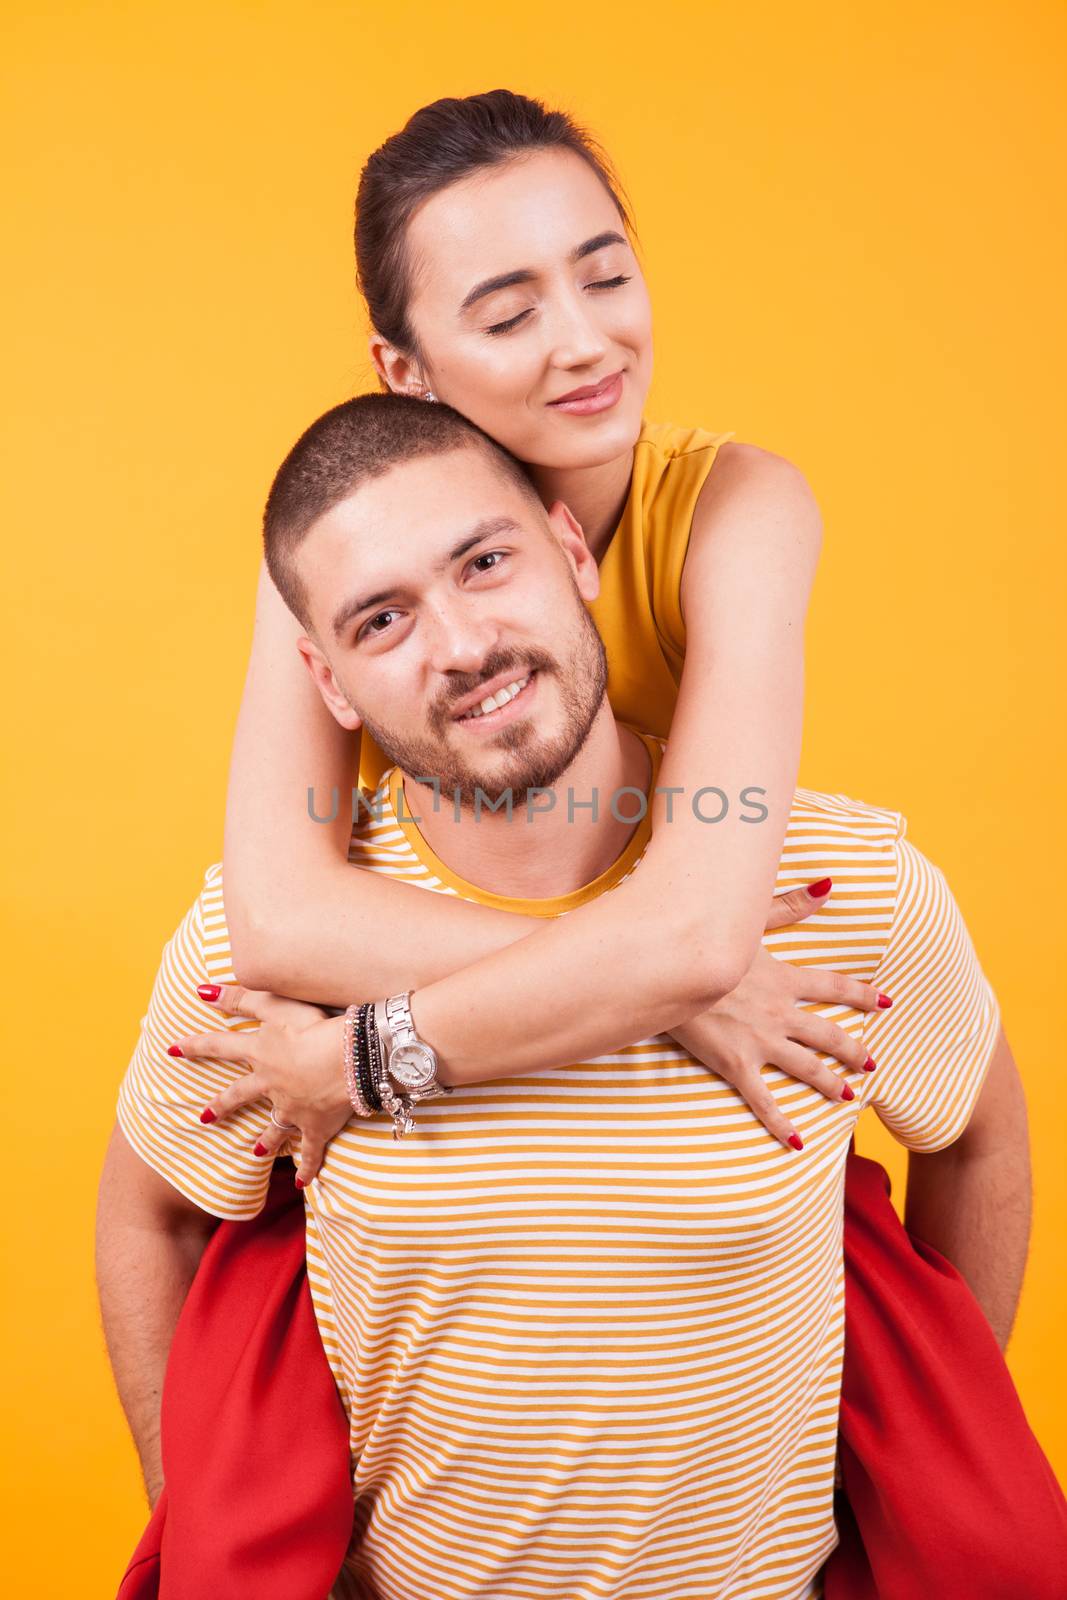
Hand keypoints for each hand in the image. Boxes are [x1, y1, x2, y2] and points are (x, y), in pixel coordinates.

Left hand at [170, 985, 350, 1186]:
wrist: (350, 1060)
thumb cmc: (315, 1026)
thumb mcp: (277, 1004)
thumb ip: (241, 997)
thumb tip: (201, 990)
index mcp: (261, 1053)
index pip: (220, 1047)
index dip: (195, 1046)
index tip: (172, 1050)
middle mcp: (271, 1084)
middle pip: (240, 1095)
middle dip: (222, 1107)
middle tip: (204, 1118)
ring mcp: (293, 1109)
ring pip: (274, 1128)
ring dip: (265, 1141)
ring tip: (256, 1152)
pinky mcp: (316, 1126)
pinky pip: (310, 1152)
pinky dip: (308, 1168)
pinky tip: (304, 1183)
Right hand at [668, 879, 888, 1149]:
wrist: (669, 972)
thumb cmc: (705, 942)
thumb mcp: (750, 920)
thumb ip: (791, 906)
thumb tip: (830, 885)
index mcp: (784, 977)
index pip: (835, 987)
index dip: (862, 995)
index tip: (885, 1003)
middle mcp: (780, 1012)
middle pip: (828, 1035)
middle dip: (853, 1050)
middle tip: (872, 1063)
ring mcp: (760, 1042)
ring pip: (807, 1068)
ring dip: (830, 1082)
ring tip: (848, 1096)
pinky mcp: (736, 1065)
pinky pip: (764, 1101)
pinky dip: (782, 1124)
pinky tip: (798, 1143)